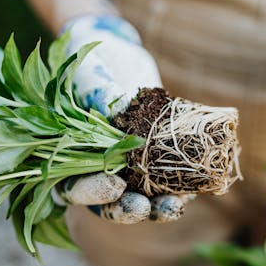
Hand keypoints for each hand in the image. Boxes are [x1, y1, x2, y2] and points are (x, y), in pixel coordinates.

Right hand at [57, 15, 190, 223]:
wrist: (118, 57)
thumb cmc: (92, 67)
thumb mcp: (89, 76)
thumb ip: (96, 96)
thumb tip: (114, 114)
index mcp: (72, 157)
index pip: (75, 187)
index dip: (93, 192)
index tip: (115, 185)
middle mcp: (100, 169)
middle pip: (111, 202)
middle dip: (128, 209)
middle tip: (143, 208)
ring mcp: (130, 167)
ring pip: (142, 198)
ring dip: (158, 206)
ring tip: (174, 205)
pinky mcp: (157, 160)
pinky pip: (168, 181)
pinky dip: (181, 188)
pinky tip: (194, 188)